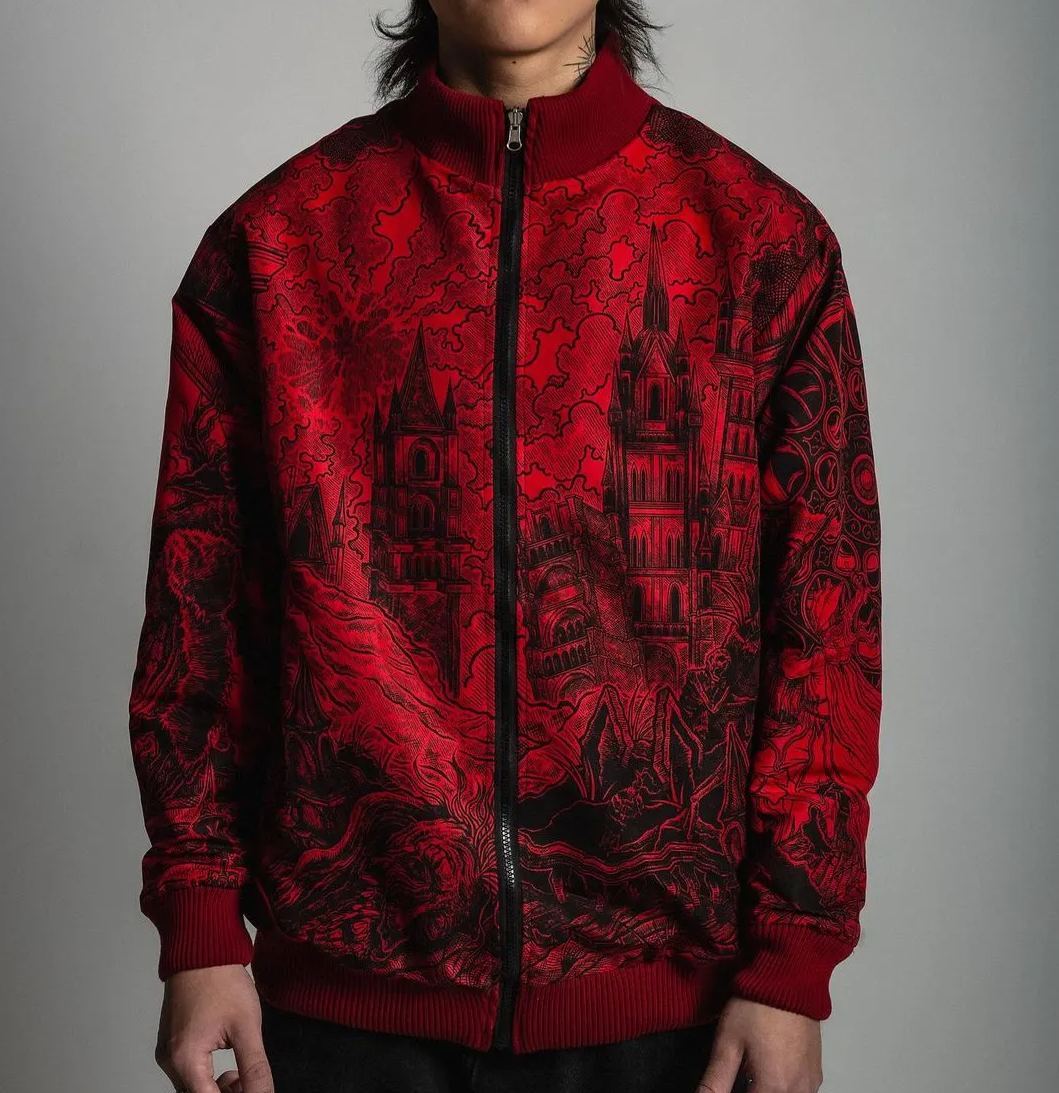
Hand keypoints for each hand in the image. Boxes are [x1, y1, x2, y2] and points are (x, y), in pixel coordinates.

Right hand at [155, 964, 273, 1092]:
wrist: (203, 951)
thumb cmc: (221, 980)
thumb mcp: (246, 1026)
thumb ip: (254, 1068)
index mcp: (185, 1060)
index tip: (253, 1090)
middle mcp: (170, 1061)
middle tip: (249, 1082)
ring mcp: (168, 1053)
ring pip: (194, 1088)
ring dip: (217, 1089)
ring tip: (240, 1072)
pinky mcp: (171, 1045)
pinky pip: (189, 1073)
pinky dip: (207, 1077)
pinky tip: (226, 1064)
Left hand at [696, 997, 822, 1092]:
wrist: (788, 978)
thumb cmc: (757, 1006)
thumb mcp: (727, 1043)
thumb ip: (715, 1081)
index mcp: (773, 1087)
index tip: (730, 1080)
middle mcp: (797, 1090)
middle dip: (751, 1089)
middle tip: (740, 1073)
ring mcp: (809, 1082)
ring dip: (766, 1090)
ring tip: (752, 1072)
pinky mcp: (815, 1072)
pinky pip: (799, 1092)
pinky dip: (783, 1087)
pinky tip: (769, 1069)